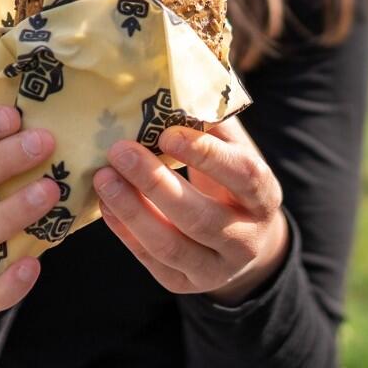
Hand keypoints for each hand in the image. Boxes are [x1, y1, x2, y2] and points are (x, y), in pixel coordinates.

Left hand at [93, 118, 287, 304]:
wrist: (244, 241)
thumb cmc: (232, 182)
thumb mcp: (235, 153)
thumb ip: (214, 125)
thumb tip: (180, 84)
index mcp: (264, 199)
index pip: (243, 177)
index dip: (207, 156)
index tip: (166, 132)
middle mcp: (246, 240)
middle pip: (200, 218)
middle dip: (155, 184)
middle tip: (120, 151)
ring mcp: (216, 268)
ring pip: (170, 245)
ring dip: (132, 210)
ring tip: (103, 178)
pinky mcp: (186, 283)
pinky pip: (151, 260)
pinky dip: (124, 231)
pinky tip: (105, 203)